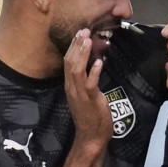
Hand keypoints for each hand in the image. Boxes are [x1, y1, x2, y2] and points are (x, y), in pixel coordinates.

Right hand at [63, 29, 111, 146]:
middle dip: (76, 45)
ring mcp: (79, 93)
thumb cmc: (90, 115)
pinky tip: (100, 62)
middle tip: (84, 30)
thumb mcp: (85, 94)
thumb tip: (93, 64)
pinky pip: (90, 83)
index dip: (73, 46)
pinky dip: (94, 72)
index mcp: (70, 85)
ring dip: (82, 54)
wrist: (91, 136)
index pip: (67, 62)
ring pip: (77, 70)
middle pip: (69, 62)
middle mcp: (72, 87)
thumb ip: (86, 80)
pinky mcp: (90, 99)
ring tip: (88, 40)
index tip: (80, 33)